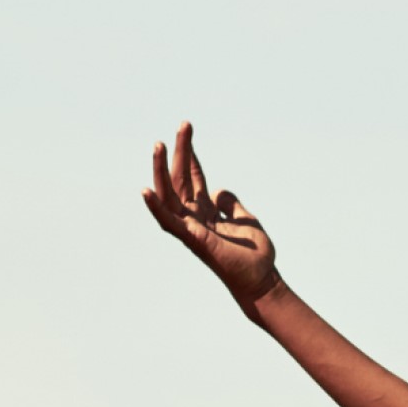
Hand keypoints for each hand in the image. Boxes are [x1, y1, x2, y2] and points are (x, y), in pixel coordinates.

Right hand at [141, 122, 279, 310]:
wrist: (261, 281)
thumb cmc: (254, 256)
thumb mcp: (246, 220)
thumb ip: (230, 205)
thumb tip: (219, 191)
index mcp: (205, 213)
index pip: (193, 178)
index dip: (190, 155)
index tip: (187, 131)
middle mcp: (194, 218)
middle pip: (180, 180)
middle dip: (180, 152)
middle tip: (184, 125)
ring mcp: (191, 229)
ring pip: (170, 195)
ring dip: (162, 171)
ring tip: (159, 145)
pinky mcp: (193, 240)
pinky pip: (169, 223)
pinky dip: (156, 208)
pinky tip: (146, 190)